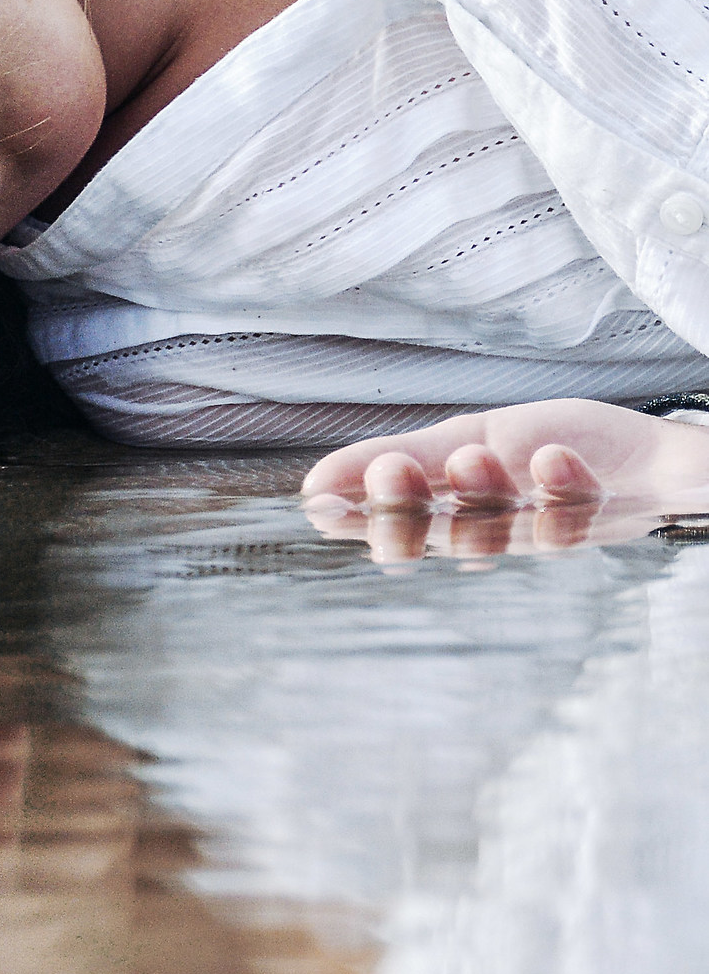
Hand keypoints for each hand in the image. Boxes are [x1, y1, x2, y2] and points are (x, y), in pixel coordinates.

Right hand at [299, 398, 708, 565]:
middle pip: (432, 536)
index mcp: (451, 506)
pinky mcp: (592, 531)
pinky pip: (568, 518)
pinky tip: (548, 458)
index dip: (361, 511)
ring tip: (474, 459)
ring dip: (480, 494)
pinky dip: (556, 483)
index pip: (392, 517)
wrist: (659, 464)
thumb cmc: (563, 449)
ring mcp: (539, 533)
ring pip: (496, 531)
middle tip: (391, 478)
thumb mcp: (475, 437)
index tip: (321, 498)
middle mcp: (489, 529)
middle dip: (408, 510)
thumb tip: (314, 485)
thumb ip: (404, 456)